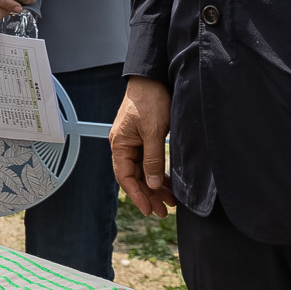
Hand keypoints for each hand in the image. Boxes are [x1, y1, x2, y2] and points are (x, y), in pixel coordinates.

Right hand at [110, 75, 176, 215]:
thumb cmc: (150, 100)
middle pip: (135, 177)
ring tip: (170, 202)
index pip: (125, 176)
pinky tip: (167, 184)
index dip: (137, 195)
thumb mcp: (153, 131)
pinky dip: (158, 174)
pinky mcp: (145, 139)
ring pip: (143, 171)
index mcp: (120, 144)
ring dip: (155, 186)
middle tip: (163, 211)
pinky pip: (149, 162)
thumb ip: (152, 158)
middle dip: (149, 194)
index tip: (149, 209)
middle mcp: (124, 146)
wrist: (153, 78)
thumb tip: (151, 184)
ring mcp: (134, 142)